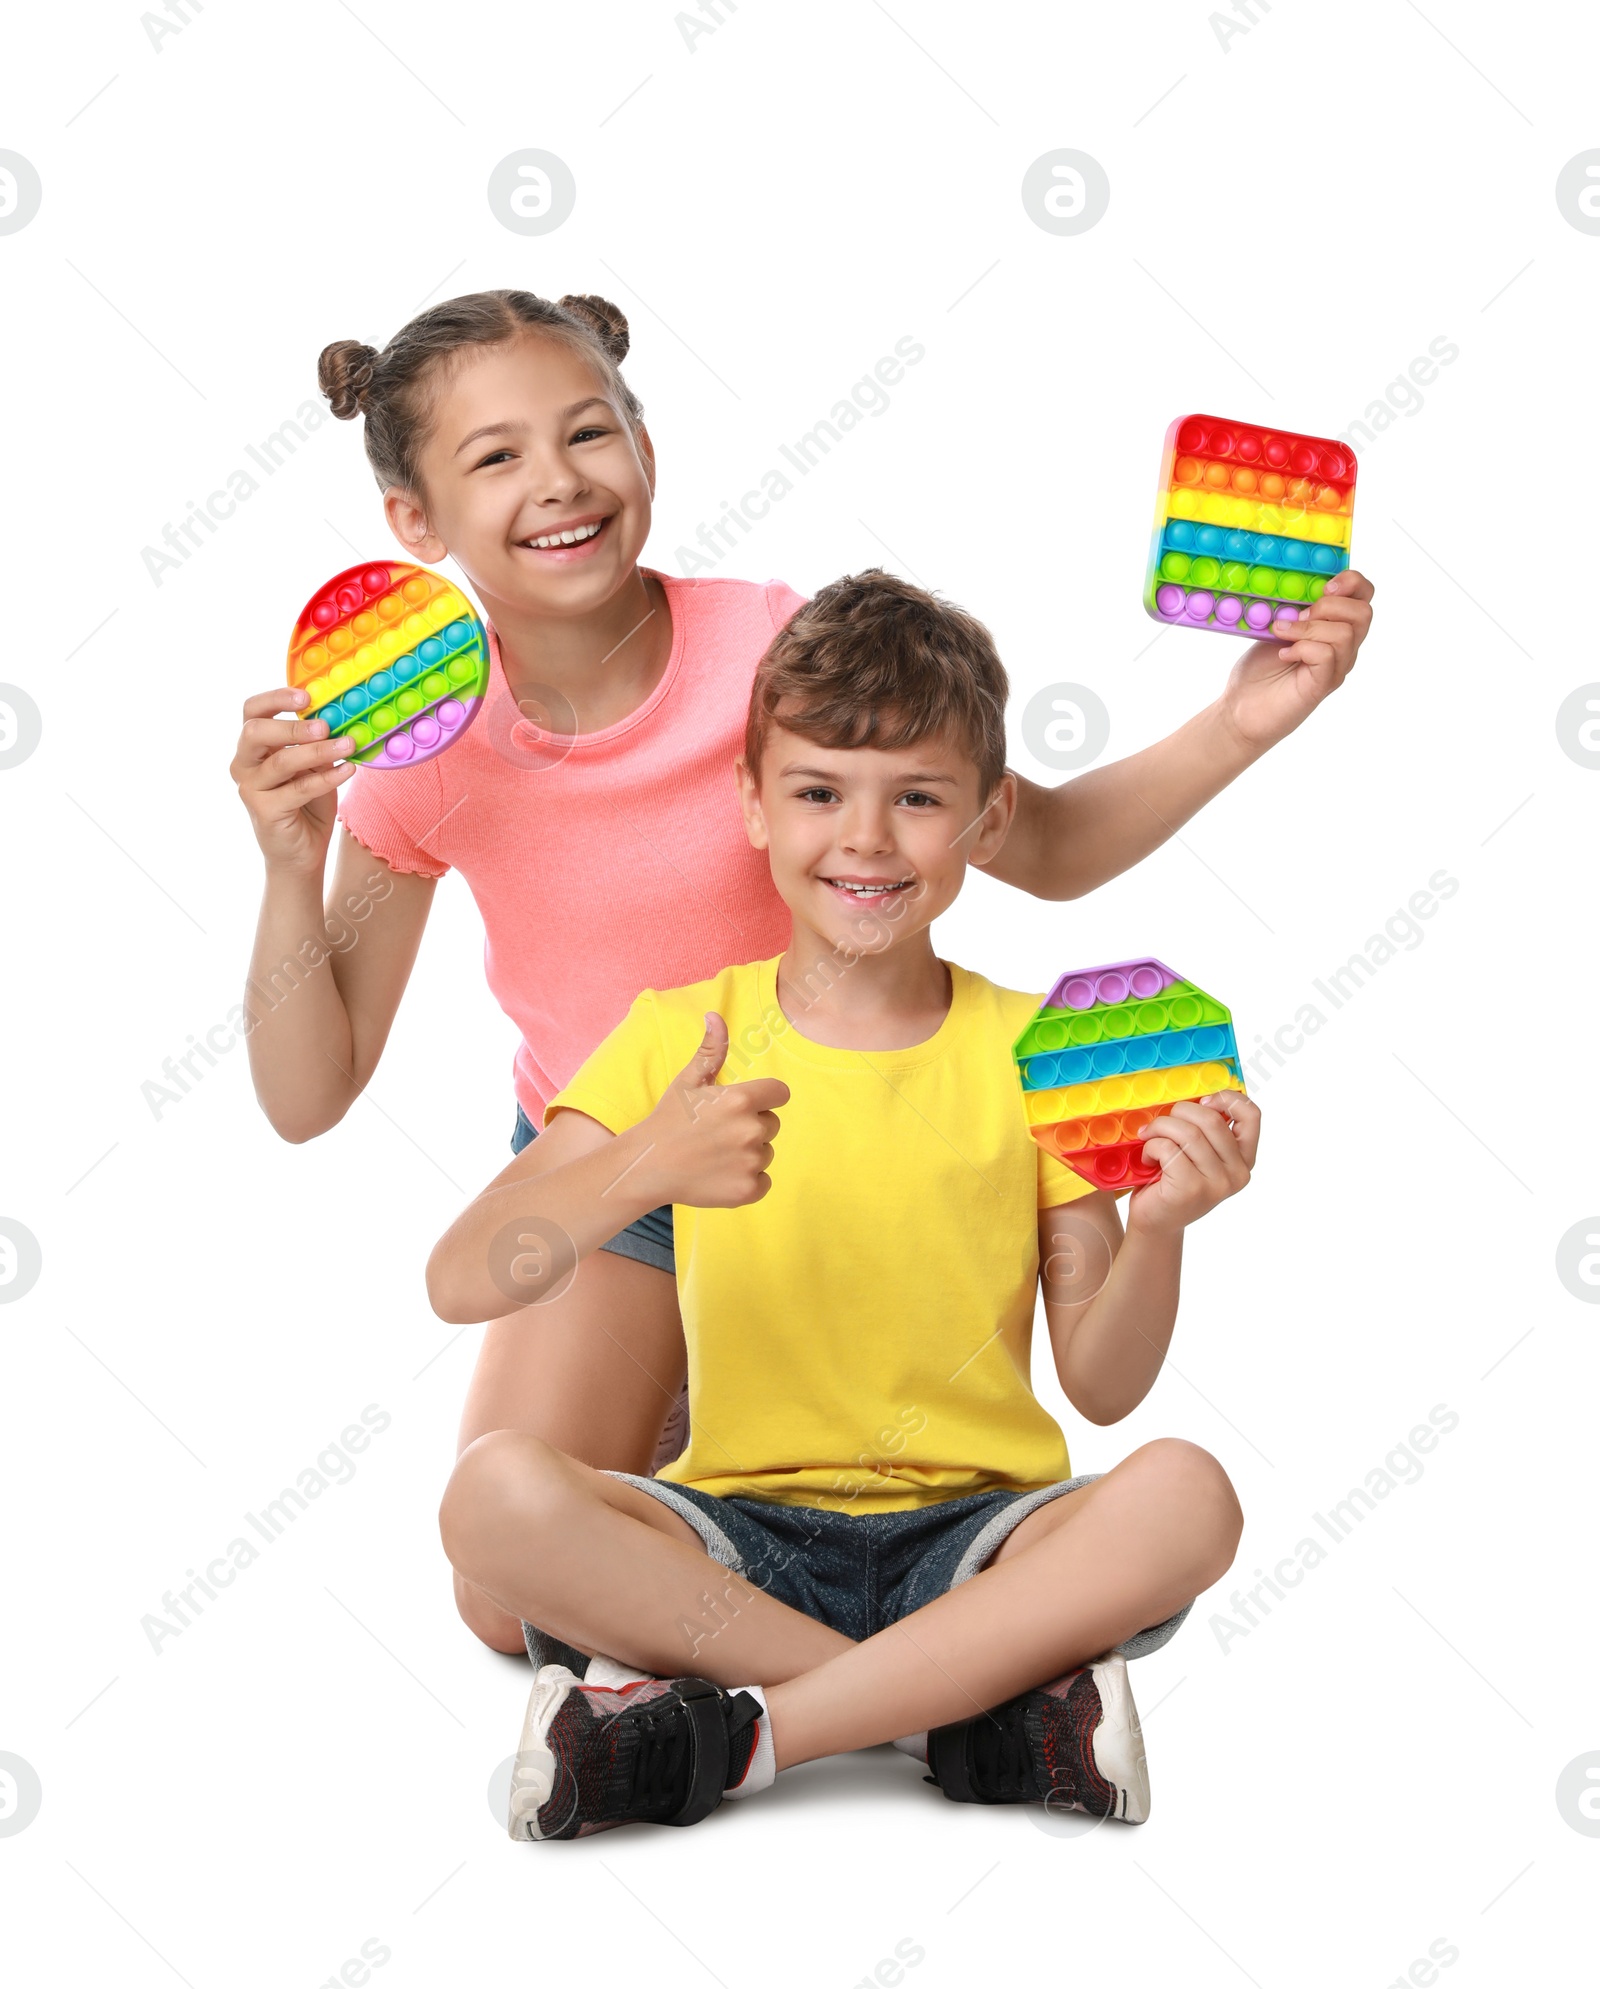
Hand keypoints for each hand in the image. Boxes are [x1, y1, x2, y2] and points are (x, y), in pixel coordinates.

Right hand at [231, 687, 358, 875]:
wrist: (301, 853)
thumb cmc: (307, 805)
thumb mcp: (313, 767)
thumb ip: (315, 744)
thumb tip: (338, 719)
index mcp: (254, 746)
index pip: (253, 711)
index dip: (276, 698)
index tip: (306, 695)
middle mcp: (244, 764)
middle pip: (255, 732)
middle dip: (292, 727)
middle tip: (325, 725)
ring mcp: (251, 788)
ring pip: (281, 762)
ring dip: (318, 751)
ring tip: (348, 745)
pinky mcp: (265, 811)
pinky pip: (299, 789)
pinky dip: (327, 777)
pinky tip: (348, 769)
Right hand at [634, 1014, 788, 1208]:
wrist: (646, 1166)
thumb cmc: (668, 1120)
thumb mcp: (688, 1081)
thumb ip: (711, 1050)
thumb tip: (715, 1015)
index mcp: (740, 1099)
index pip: (779, 1093)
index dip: (764, 1098)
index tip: (742, 1106)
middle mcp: (750, 1130)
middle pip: (772, 1124)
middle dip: (752, 1126)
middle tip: (718, 1133)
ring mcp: (750, 1162)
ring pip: (767, 1152)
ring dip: (749, 1153)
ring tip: (715, 1154)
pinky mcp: (747, 1190)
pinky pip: (764, 1180)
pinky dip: (747, 1180)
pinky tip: (720, 1174)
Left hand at [1127, 1092, 1260, 1238]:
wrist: (1156, 1221)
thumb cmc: (1174, 1180)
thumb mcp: (1198, 1153)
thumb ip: (1206, 1130)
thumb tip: (1194, 1097)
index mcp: (1244, 1158)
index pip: (1251, 1116)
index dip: (1227, 1099)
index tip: (1202, 1101)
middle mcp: (1237, 1172)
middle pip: (1211, 1120)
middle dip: (1178, 1112)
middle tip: (1160, 1123)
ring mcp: (1217, 1183)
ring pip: (1188, 1133)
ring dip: (1159, 1128)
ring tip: (1149, 1139)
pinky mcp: (1191, 1189)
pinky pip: (1168, 1149)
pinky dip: (1151, 1147)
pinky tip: (1147, 1158)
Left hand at [1217, 569, 1373, 752]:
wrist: (1240, 711)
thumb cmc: (1258, 671)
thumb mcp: (1276, 627)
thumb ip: (1293, 608)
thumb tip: (1297, 584)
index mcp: (1335, 627)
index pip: (1364, 596)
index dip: (1351, 582)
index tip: (1324, 585)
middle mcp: (1344, 648)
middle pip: (1364, 613)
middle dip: (1329, 605)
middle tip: (1300, 616)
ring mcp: (1336, 668)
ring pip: (1345, 633)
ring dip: (1309, 627)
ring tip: (1283, 634)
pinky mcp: (1322, 685)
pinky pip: (1327, 655)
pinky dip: (1302, 647)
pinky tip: (1283, 654)